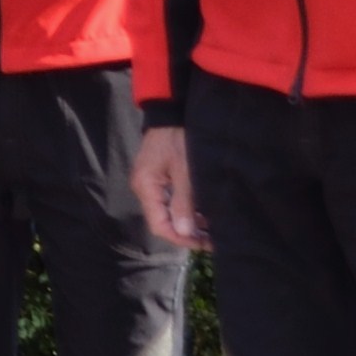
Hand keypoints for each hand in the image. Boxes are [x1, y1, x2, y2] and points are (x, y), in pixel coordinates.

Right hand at [132, 122, 206, 249]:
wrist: (170, 112)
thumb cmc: (178, 138)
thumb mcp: (185, 170)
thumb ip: (184, 202)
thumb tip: (184, 232)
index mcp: (146, 187)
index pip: (159, 225)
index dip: (181, 238)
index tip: (204, 243)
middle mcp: (143, 188)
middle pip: (162, 221)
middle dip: (186, 233)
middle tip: (212, 239)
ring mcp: (149, 183)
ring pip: (166, 212)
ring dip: (187, 222)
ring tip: (211, 229)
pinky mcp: (157, 177)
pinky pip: (169, 201)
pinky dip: (185, 209)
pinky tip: (202, 213)